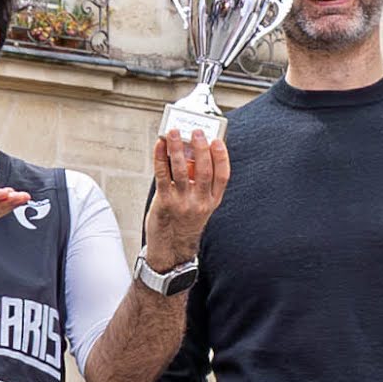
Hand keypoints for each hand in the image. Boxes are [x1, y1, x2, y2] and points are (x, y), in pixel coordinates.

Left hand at [144, 123, 229, 268]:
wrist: (170, 249)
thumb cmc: (184, 223)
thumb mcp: (199, 206)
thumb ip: (198, 183)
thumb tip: (189, 153)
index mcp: (212, 201)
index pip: (222, 176)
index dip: (221, 156)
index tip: (217, 140)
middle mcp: (200, 202)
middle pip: (204, 170)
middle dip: (200, 148)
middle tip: (196, 132)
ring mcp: (182, 203)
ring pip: (181, 170)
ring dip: (177, 148)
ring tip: (174, 132)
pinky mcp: (164, 203)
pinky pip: (162, 176)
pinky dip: (160, 158)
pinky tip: (159, 146)